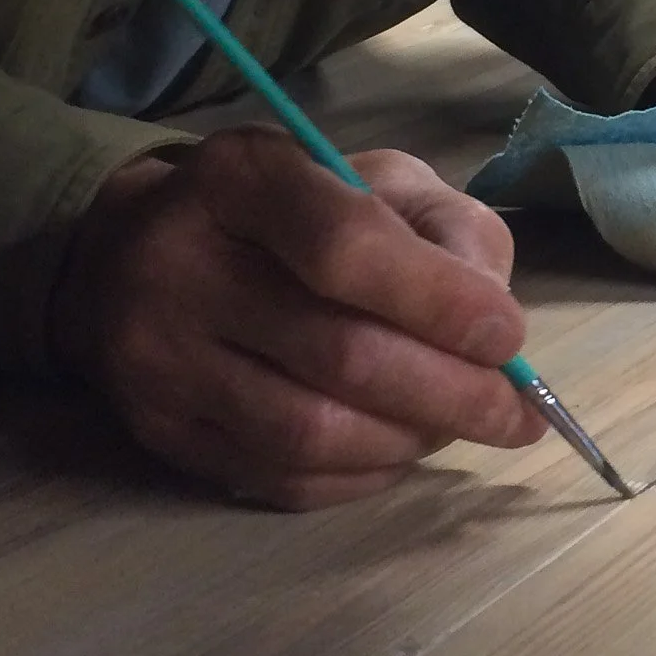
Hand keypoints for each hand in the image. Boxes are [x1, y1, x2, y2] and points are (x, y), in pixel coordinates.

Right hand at [51, 130, 544, 508]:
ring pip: (310, 432)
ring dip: (408, 439)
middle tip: (516, 413)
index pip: (346, 247)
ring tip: (459, 425)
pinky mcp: (158, 433)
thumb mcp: (375, 178)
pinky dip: (360, 475)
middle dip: (449, 392)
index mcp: (243, 178)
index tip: (511, 337)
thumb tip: (495, 325)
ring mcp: (158, 360)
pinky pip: (279, 478)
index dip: (440, 301)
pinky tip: (398, 449)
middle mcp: (180, 267)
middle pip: (337, 354)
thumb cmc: (293, 208)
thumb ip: (447, 230)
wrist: (140, 252)